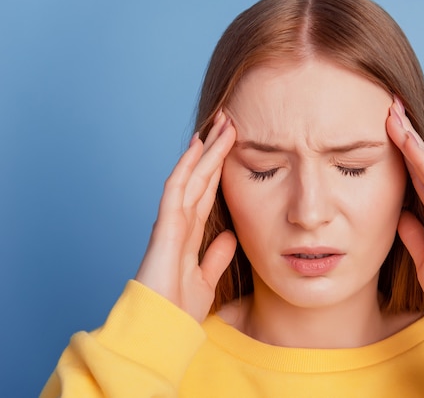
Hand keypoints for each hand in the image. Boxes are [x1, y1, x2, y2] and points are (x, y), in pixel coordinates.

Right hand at [135, 110, 236, 322]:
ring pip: (190, 177)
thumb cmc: (177, 310)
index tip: (233, 145)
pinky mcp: (164, 229)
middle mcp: (180, 223)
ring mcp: (171, 224)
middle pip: (201, 178)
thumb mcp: (205, 279)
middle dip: (215, 149)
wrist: (161, 332)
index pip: (208, 192)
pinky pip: (175, 191)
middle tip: (229, 121)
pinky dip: (186, 167)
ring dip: (205, 150)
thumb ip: (216, 256)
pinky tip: (196, 147)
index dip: (220, 168)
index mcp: (190, 234)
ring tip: (220, 124)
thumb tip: (230, 236)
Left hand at [386, 97, 423, 310]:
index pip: (414, 176)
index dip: (400, 154)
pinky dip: (419, 157)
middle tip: (389, 108)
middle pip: (419, 162)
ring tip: (392, 111)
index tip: (384, 132)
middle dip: (404, 135)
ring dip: (409, 136)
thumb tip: (401, 215)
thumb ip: (413, 234)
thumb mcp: (423, 257)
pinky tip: (405, 137)